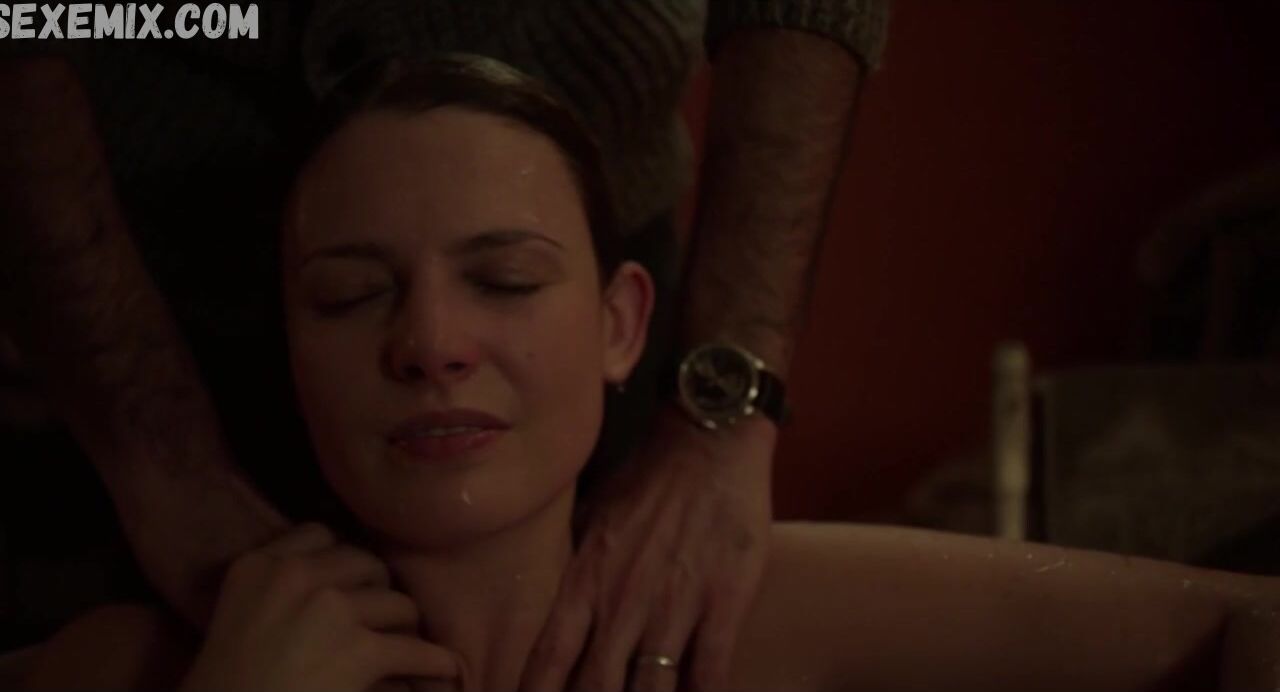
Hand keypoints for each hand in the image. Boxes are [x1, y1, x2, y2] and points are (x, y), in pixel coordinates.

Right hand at [180, 523, 459, 691]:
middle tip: (383, 617)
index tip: (350, 580)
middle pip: (366, 564)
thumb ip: (279, 586)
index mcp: (259, 565)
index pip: (319, 535)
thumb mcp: (238, 614)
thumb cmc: (226, 684)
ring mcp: (331, 609)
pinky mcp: (360, 650)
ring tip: (407, 644)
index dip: (341, 560)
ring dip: (404, 627)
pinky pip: (415, 650)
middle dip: (378, 591)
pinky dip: (434, 663)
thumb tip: (339, 581)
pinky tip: (446, 669)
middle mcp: (297, 576)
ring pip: (397, 605)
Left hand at [521, 405, 775, 691]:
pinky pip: (711, 672)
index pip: (550, 657)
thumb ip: (579, 564)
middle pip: (597, 687)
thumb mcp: (594, 517)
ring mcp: (675, 605)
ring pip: (653, 690)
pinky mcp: (724, 602)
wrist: (708, 440)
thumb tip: (560, 598)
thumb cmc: (649, 476)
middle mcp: (624, 602)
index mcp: (587, 580)